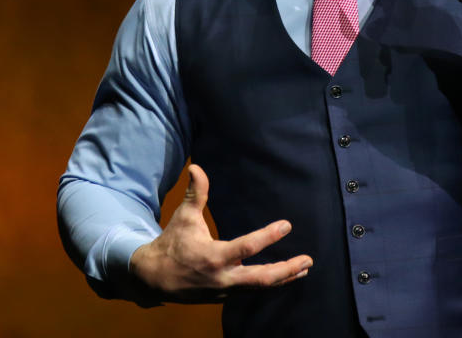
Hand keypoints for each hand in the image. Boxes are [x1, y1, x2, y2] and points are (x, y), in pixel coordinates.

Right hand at [129, 164, 312, 302]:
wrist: (153, 279)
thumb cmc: (172, 243)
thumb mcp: (183, 217)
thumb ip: (196, 193)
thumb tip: (196, 166)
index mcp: (213, 256)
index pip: (247, 248)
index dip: (268, 236)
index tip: (287, 225)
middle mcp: (222, 277)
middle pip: (261, 278)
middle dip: (286, 269)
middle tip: (308, 259)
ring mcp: (225, 290)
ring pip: (260, 287)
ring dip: (284, 278)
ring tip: (305, 267)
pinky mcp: (226, 296)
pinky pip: (253, 290)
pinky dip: (271, 283)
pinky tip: (287, 275)